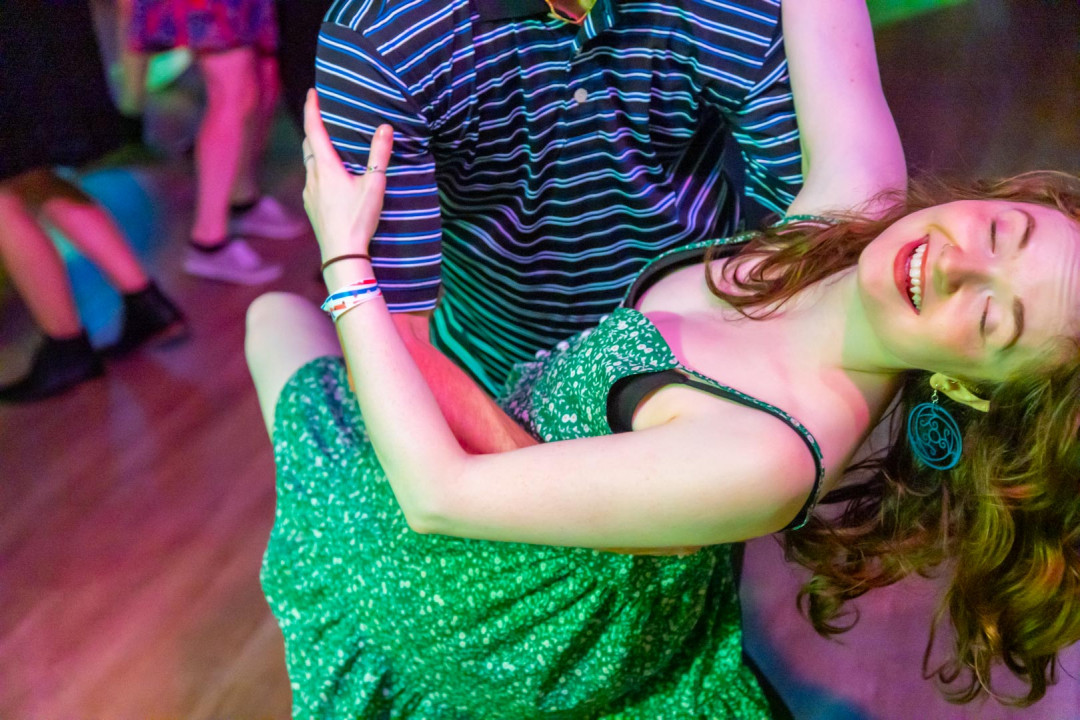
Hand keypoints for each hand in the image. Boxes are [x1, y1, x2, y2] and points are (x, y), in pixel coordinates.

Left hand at [301, 89, 393, 260]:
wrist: (342, 254)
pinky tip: (330, 180)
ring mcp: (309, 194)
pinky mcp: (311, 208)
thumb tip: (385, 128)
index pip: (314, 130)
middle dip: (314, 130)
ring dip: (316, 152)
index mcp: (326, 168)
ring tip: (329, 148)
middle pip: (309, 146)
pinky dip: (318, 172)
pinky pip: (312, 182)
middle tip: (322, 118)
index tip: (312, 93)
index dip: (313, 109)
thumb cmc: (359, 219)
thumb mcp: (375, 185)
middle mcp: (313, 177)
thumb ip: (380, 155)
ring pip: (309, 165)